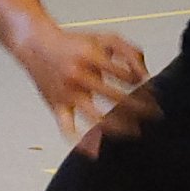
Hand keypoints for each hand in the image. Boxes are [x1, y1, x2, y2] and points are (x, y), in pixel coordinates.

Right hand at [8, 24, 154, 147]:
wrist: (35, 44)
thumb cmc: (74, 43)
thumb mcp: (104, 38)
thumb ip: (130, 52)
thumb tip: (145, 77)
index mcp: (91, 56)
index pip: (126, 75)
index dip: (143, 85)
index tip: (152, 92)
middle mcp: (77, 75)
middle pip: (115, 97)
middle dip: (139, 108)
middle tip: (153, 114)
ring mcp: (66, 92)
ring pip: (94, 116)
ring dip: (117, 126)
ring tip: (134, 131)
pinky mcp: (56, 104)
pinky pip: (65, 127)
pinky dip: (78, 141)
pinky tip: (94, 152)